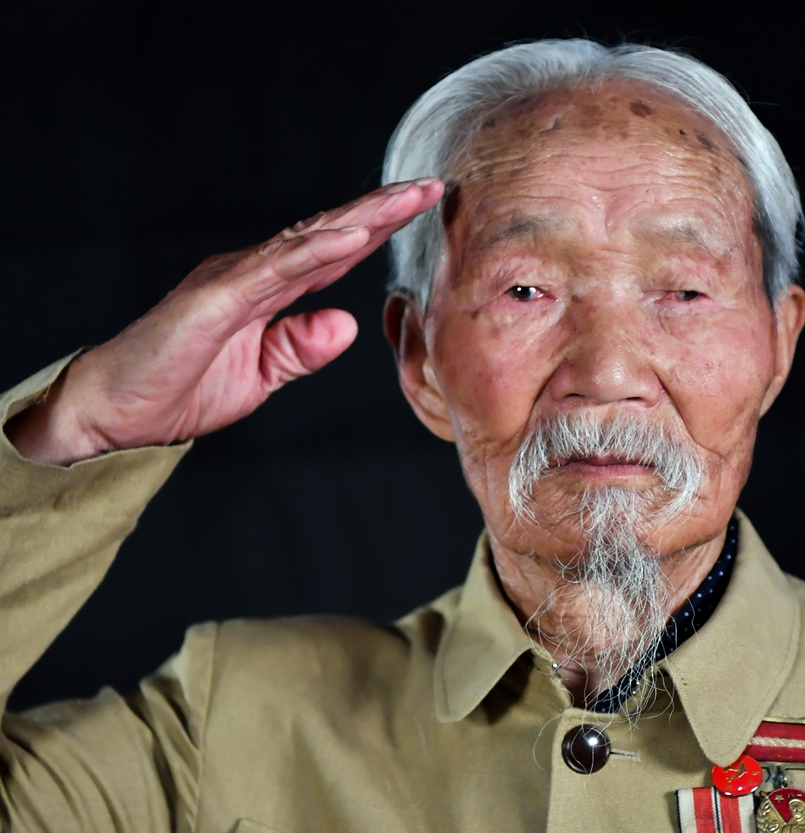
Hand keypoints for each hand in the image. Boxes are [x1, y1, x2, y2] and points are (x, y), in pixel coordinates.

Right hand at [5, 178, 443, 464]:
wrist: (113, 413)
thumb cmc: (179, 388)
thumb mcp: (261, 374)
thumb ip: (300, 347)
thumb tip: (347, 324)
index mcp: (263, 289)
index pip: (331, 254)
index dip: (377, 231)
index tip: (420, 212)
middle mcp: (251, 273)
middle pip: (327, 234)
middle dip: (382, 211)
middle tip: (431, 187)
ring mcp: (231, 279)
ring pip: (308, 240)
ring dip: (361, 218)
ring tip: (406, 199)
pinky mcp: (213, 298)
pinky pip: (274, 269)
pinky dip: (316, 250)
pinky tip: (354, 235)